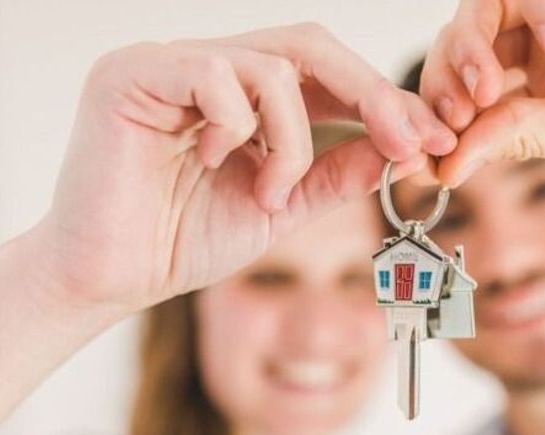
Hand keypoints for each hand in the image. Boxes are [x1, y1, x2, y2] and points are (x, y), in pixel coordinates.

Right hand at [40, 24, 456, 311]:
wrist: (113, 278)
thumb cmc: (185, 241)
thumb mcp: (283, 207)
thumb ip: (335, 175)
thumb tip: (397, 148)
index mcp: (244, 96)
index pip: (326, 74)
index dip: (383, 102)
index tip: (431, 141)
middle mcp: (210, 68)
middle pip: (311, 47)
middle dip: (371, 96)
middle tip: (408, 142)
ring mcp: (171, 64)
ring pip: (272, 67)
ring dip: (293, 141)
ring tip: (270, 194)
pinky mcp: (134, 73)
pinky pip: (215, 76)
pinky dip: (238, 128)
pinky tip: (213, 164)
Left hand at [422, 0, 544, 185]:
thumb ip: (518, 138)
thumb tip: (444, 168)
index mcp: (536, 99)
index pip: (464, 105)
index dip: (436, 123)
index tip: (425, 152)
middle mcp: (535, 52)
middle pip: (456, 54)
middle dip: (442, 85)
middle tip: (457, 111)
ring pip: (477, 12)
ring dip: (470, 47)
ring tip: (490, 85)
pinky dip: (529, 4)